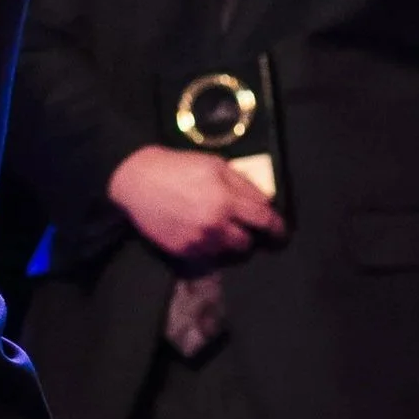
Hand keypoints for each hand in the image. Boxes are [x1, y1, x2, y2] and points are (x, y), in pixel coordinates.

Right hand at [107, 146, 283, 265]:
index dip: (276, 227)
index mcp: (226, 199)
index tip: (280, 232)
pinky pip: (207, 255)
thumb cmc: (178, 166)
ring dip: (227, 241)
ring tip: (215, 226)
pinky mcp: (185, 252)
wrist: (137, 181)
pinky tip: (196, 229)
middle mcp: (216, 224)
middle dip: (247, 234)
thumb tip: (265, 202)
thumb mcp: (214, 163)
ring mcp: (199, 241)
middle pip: (247, 242)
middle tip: (239, 225)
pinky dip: (208, 246)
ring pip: (228, 251)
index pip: (264, 220)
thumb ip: (243, 183)